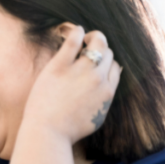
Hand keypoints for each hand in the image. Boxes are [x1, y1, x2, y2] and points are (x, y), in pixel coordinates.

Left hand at [24, 23, 121, 142]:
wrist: (48, 133)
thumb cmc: (67, 130)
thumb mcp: (94, 119)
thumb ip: (102, 103)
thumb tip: (105, 92)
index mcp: (108, 92)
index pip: (115, 67)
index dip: (107, 63)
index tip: (98, 62)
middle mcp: (98, 79)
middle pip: (108, 54)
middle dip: (101, 49)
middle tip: (90, 47)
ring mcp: (80, 72)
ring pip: (97, 43)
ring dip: (94, 37)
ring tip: (85, 37)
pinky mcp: (60, 66)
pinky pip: (73, 42)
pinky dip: (77, 32)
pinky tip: (75, 30)